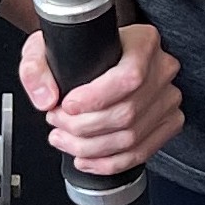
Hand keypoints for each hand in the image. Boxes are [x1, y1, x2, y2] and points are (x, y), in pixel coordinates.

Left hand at [17, 23, 182, 174]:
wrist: (96, 53)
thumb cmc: (76, 48)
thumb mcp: (47, 45)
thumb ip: (36, 67)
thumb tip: (46, 98)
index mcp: (144, 42)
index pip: (129, 77)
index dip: (95, 99)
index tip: (67, 106)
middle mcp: (162, 69)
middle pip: (127, 113)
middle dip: (84, 127)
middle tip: (57, 122)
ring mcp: (168, 98)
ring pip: (132, 138)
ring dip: (91, 148)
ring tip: (65, 140)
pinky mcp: (168, 122)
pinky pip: (142, 152)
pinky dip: (110, 163)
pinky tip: (86, 159)